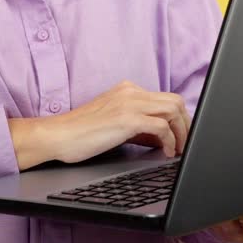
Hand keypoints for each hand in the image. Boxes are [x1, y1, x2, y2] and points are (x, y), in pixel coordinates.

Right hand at [8, 80, 189, 169]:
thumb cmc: (80, 134)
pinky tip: (164, 152)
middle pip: (175, 101)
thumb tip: (162, 138)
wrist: (56, 136)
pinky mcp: (126, 119)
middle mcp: (131, 92)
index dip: (179, 119)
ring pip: (173, 110)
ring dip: (181, 132)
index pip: (166, 98)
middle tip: (185, 145)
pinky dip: (169, 141)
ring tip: (177, 150)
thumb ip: (139, 127)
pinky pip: (161, 126)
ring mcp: (129, 103)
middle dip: (186, 124)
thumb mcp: (114, 125)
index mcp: (128, 90)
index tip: (182, 136)